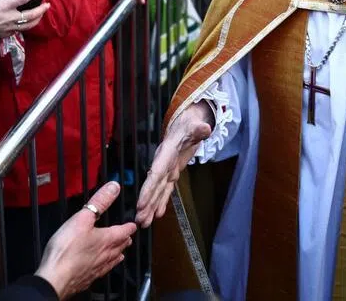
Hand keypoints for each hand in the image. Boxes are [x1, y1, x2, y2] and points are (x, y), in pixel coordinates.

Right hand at [0, 0, 50, 37]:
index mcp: (4, 6)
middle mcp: (10, 18)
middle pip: (32, 15)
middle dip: (42, 10)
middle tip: (47, 4)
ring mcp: (10, 27)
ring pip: (29, 25)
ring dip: (37, 19)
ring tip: (41, 13)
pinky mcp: (7, 34)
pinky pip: (21, 30)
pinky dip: (27, 25)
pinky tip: (28, 21)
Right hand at [37, 181, 136, 297]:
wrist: (55, 278)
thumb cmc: (67, 248)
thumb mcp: (82, 218)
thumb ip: (99, 202)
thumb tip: (114, 187)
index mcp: (106, 239)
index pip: (123, 231)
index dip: (129, 227)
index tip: (134, 225)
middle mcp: (105, 255)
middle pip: (120, 247)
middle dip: (125, 240)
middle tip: (128, 237)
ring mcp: (97, 269)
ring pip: (112, 260)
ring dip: (118, 254)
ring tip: (121, 253)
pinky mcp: (87, 278)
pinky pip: (102, 271)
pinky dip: (106, 267)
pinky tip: (102, 268)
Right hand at [136, 102, 212, 226]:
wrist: (186, 123)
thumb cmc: (190, 123)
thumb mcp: (195, 124)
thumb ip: (199, 128)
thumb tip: (206, 128)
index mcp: (166, 152)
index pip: (155, 173)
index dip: (148, 189)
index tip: (140, 203)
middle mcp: (163, 162)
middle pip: (153, 185)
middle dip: (146, 203)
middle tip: (139, 220)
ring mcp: (167, 168)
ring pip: (158, 190)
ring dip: (151, 206)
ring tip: (144, 223)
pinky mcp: (172, 172)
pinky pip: (166, 189)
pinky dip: (162, 201)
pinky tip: (157, 214)